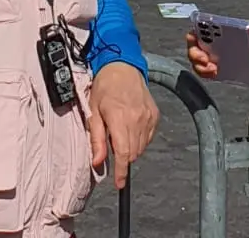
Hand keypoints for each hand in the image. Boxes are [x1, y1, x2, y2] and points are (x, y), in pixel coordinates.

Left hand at [88, 62, 158, 188]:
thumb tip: (97, 163)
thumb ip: (96, 139)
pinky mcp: (155, 114)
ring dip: (131, 148)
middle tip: (112, 139)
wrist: (123, 66)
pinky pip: (148, 137)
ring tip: (121, 130)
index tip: (119, 184)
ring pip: (141, 147)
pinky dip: (140, 138)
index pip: (123, 153)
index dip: (121, 172)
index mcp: (119, 118)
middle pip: (133, 153)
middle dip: (122, 156)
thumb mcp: (94, 111)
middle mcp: (136, 119)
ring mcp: (148, 117)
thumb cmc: (105, 87)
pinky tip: (131, 126)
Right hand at [185, 29, 248, 79]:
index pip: (198, 29)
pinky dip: (206, 74)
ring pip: (196, 61)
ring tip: (214, 70)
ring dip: (201, 67)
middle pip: (194, 46)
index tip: (199, 40)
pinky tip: (216, 74)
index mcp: (218, 30)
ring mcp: (210, 55)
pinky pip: (204, 71)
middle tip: (206, 61)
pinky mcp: (213, 67)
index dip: (195, 34)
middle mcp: (210, 42)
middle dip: (196, 54)